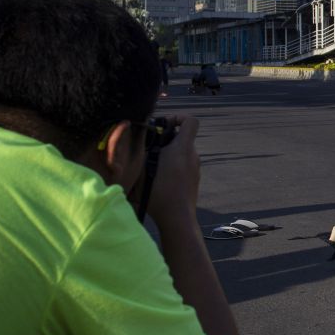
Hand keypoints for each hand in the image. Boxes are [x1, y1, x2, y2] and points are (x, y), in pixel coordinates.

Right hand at [145, 115, 200, 231]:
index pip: (191, 121)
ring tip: (150, 166)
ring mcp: (195, 169)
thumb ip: (142, 150)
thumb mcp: (142, 168)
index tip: (164, 124)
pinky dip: (172, 167)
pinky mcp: (194, 180)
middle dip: (166, 139)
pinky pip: (183, 166)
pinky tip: (158, 179)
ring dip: (168, 155)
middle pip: (183, 138)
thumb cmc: (158, 192)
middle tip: (149, 148)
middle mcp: (193, 156)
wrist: (177, 217)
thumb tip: (138, 139)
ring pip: (182, 153)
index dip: (179, 117)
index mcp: (183, 148)